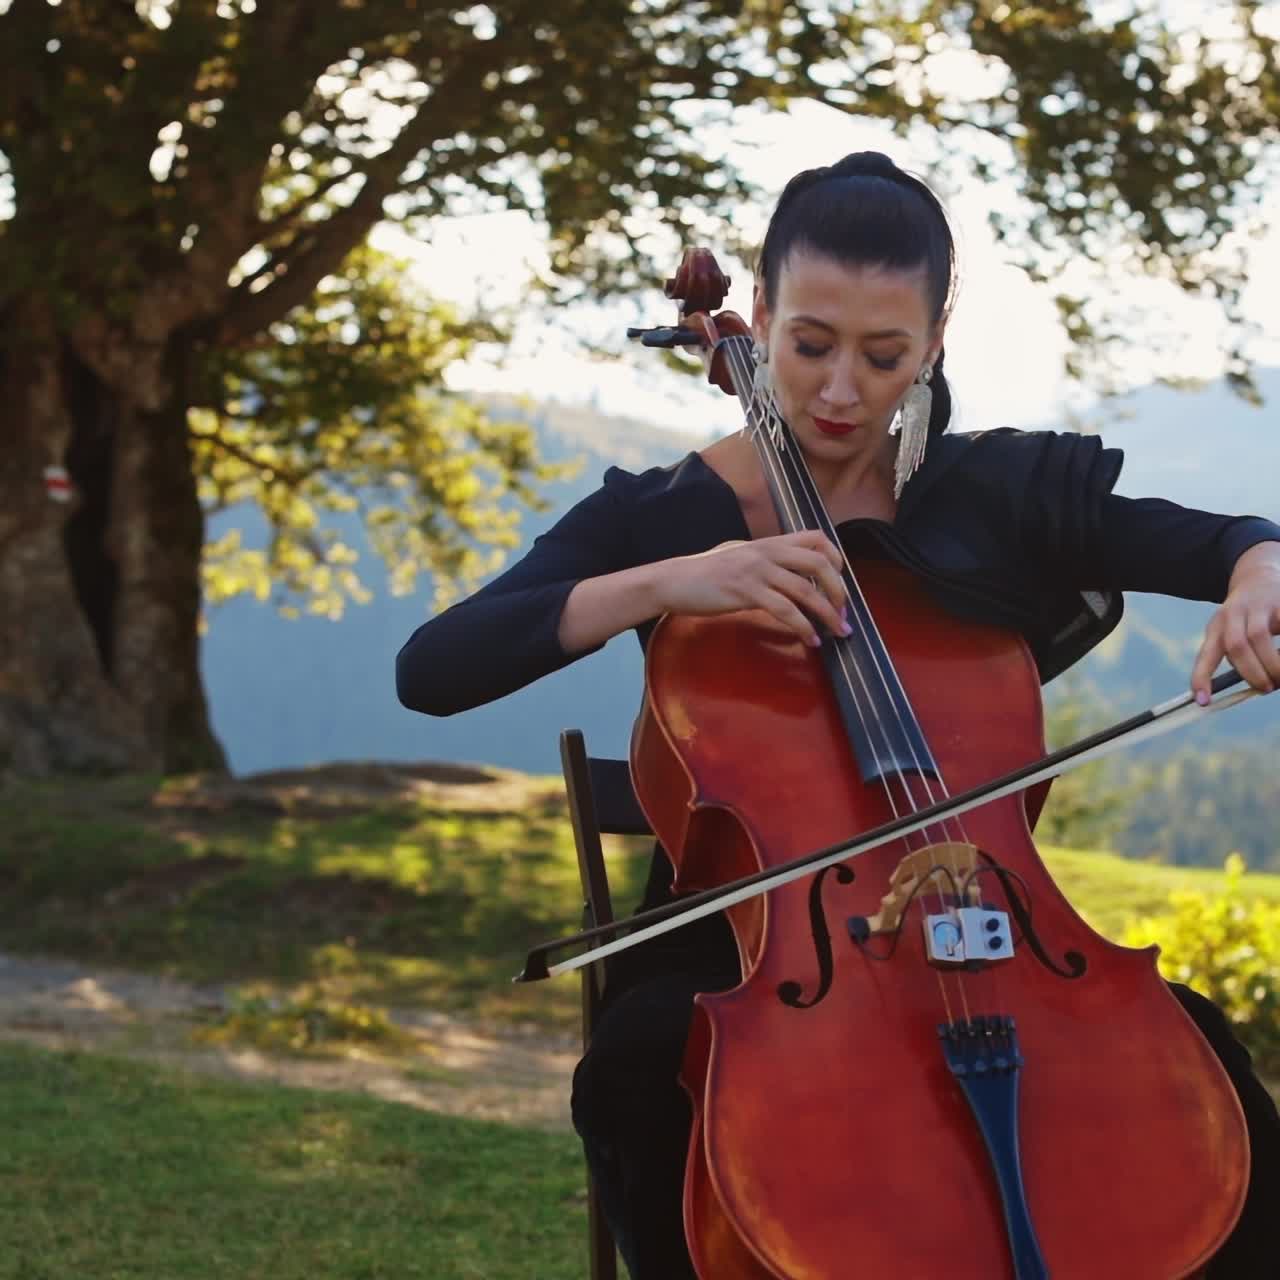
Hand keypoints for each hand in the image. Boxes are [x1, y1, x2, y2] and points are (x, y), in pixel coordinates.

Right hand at [658, 531, 850, 647]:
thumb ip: (765, 559)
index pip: (816, 538)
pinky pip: (785, 610)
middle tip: (844, 613)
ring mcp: (756, 571)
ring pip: (806, 590)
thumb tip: (788, 572)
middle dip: (839, 591)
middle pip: (819, 563)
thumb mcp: (739, 555)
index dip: (836, 559)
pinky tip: (810, 639)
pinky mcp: (746, 592)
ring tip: (838, 631)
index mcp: (768, 542)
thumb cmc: (704, 572)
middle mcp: (766, 552)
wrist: (674, 581)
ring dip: (827, 614)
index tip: (841, 583)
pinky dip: (803, 627)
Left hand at [1190, 541, 1279, 701]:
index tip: (1202, 702)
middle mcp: (1231, 613)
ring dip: (1271, 663)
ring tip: (1279, 677)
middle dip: (1251, 672)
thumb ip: (1242, 660)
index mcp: (1216, 626)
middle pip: (1235, 645)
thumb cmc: (1247, 617)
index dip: (1201, 677)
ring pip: (1258, 636)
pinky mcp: (1277, 602)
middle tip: (1266, 688)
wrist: (1259, 575)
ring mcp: (1256, 605)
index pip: (1206, 654)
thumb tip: (1259, 689)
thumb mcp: (1234, 634)